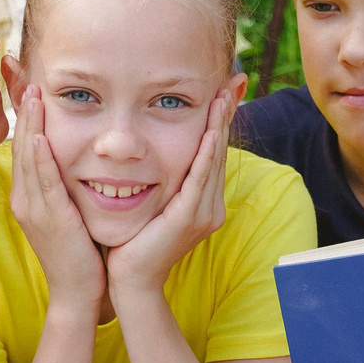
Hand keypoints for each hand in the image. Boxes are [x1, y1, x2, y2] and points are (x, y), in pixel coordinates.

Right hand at [7, 83, 105, 310]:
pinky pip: (45, 183)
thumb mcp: (65, 213)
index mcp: (27, 197)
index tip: (29, 91)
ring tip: (33, 96)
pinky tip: (42, 136)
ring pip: (29, 159)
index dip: (24, 119)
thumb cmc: (78, 252)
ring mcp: (34, 210)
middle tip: (28, 81)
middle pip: (21, 147)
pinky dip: (42, 158)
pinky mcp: (51, 219)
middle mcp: (24, 200)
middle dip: (24, 113)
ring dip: (31, 125)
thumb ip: (63, 187)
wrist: (78, 292)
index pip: (23, 149)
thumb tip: (72, 161)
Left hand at [105, 87, 232, 298]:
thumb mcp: (152, 203)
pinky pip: (201, 179)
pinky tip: (210, 133)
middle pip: (220, 151)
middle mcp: (210, 206)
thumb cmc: (134, 242)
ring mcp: (204, 213)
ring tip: (224, 97)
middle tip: (233, 82)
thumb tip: (149, 153)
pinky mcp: (190, 218)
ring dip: (219, 127)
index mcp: (203, 202)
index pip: (213, 153)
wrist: (130, 280)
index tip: (223, 92)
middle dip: (225, 116)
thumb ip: (160, 181)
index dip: (219, 122)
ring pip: (214, 160)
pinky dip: (206, 154)